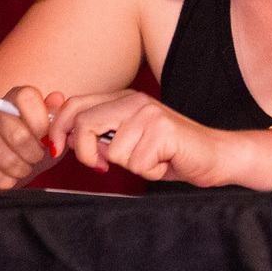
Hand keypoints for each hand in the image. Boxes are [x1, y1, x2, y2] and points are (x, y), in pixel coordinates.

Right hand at [0, 84, 63, 192]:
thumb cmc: (28, 142)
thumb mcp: (47, 129)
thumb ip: (55, 114)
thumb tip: (58, 99)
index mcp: (15, 97)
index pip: (27, 97)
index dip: (41, 122)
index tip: (47, 139)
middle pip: (19, 135)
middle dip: (35, 154)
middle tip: (38, 158)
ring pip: (7, 158)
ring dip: (22, 169)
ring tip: (25, 168)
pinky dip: (7, 181)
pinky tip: (10, 178)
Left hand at [47, 88, 256, 186]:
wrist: (213, 154)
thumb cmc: (169, 152)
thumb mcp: (127, 140)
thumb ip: (99, 135)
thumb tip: (63, 138)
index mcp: (123, 98)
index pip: (75, 105)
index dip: (58, 128)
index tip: (57, 148)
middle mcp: (135, 101)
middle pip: (84, 124)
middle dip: (86, 153)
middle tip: (103, 165)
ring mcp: (149, 114)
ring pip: (112, 151)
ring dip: (129, 166)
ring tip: (150, 159)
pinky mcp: (162, 131)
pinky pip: (136, 163)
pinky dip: (148, 171)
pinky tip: (163, 162)